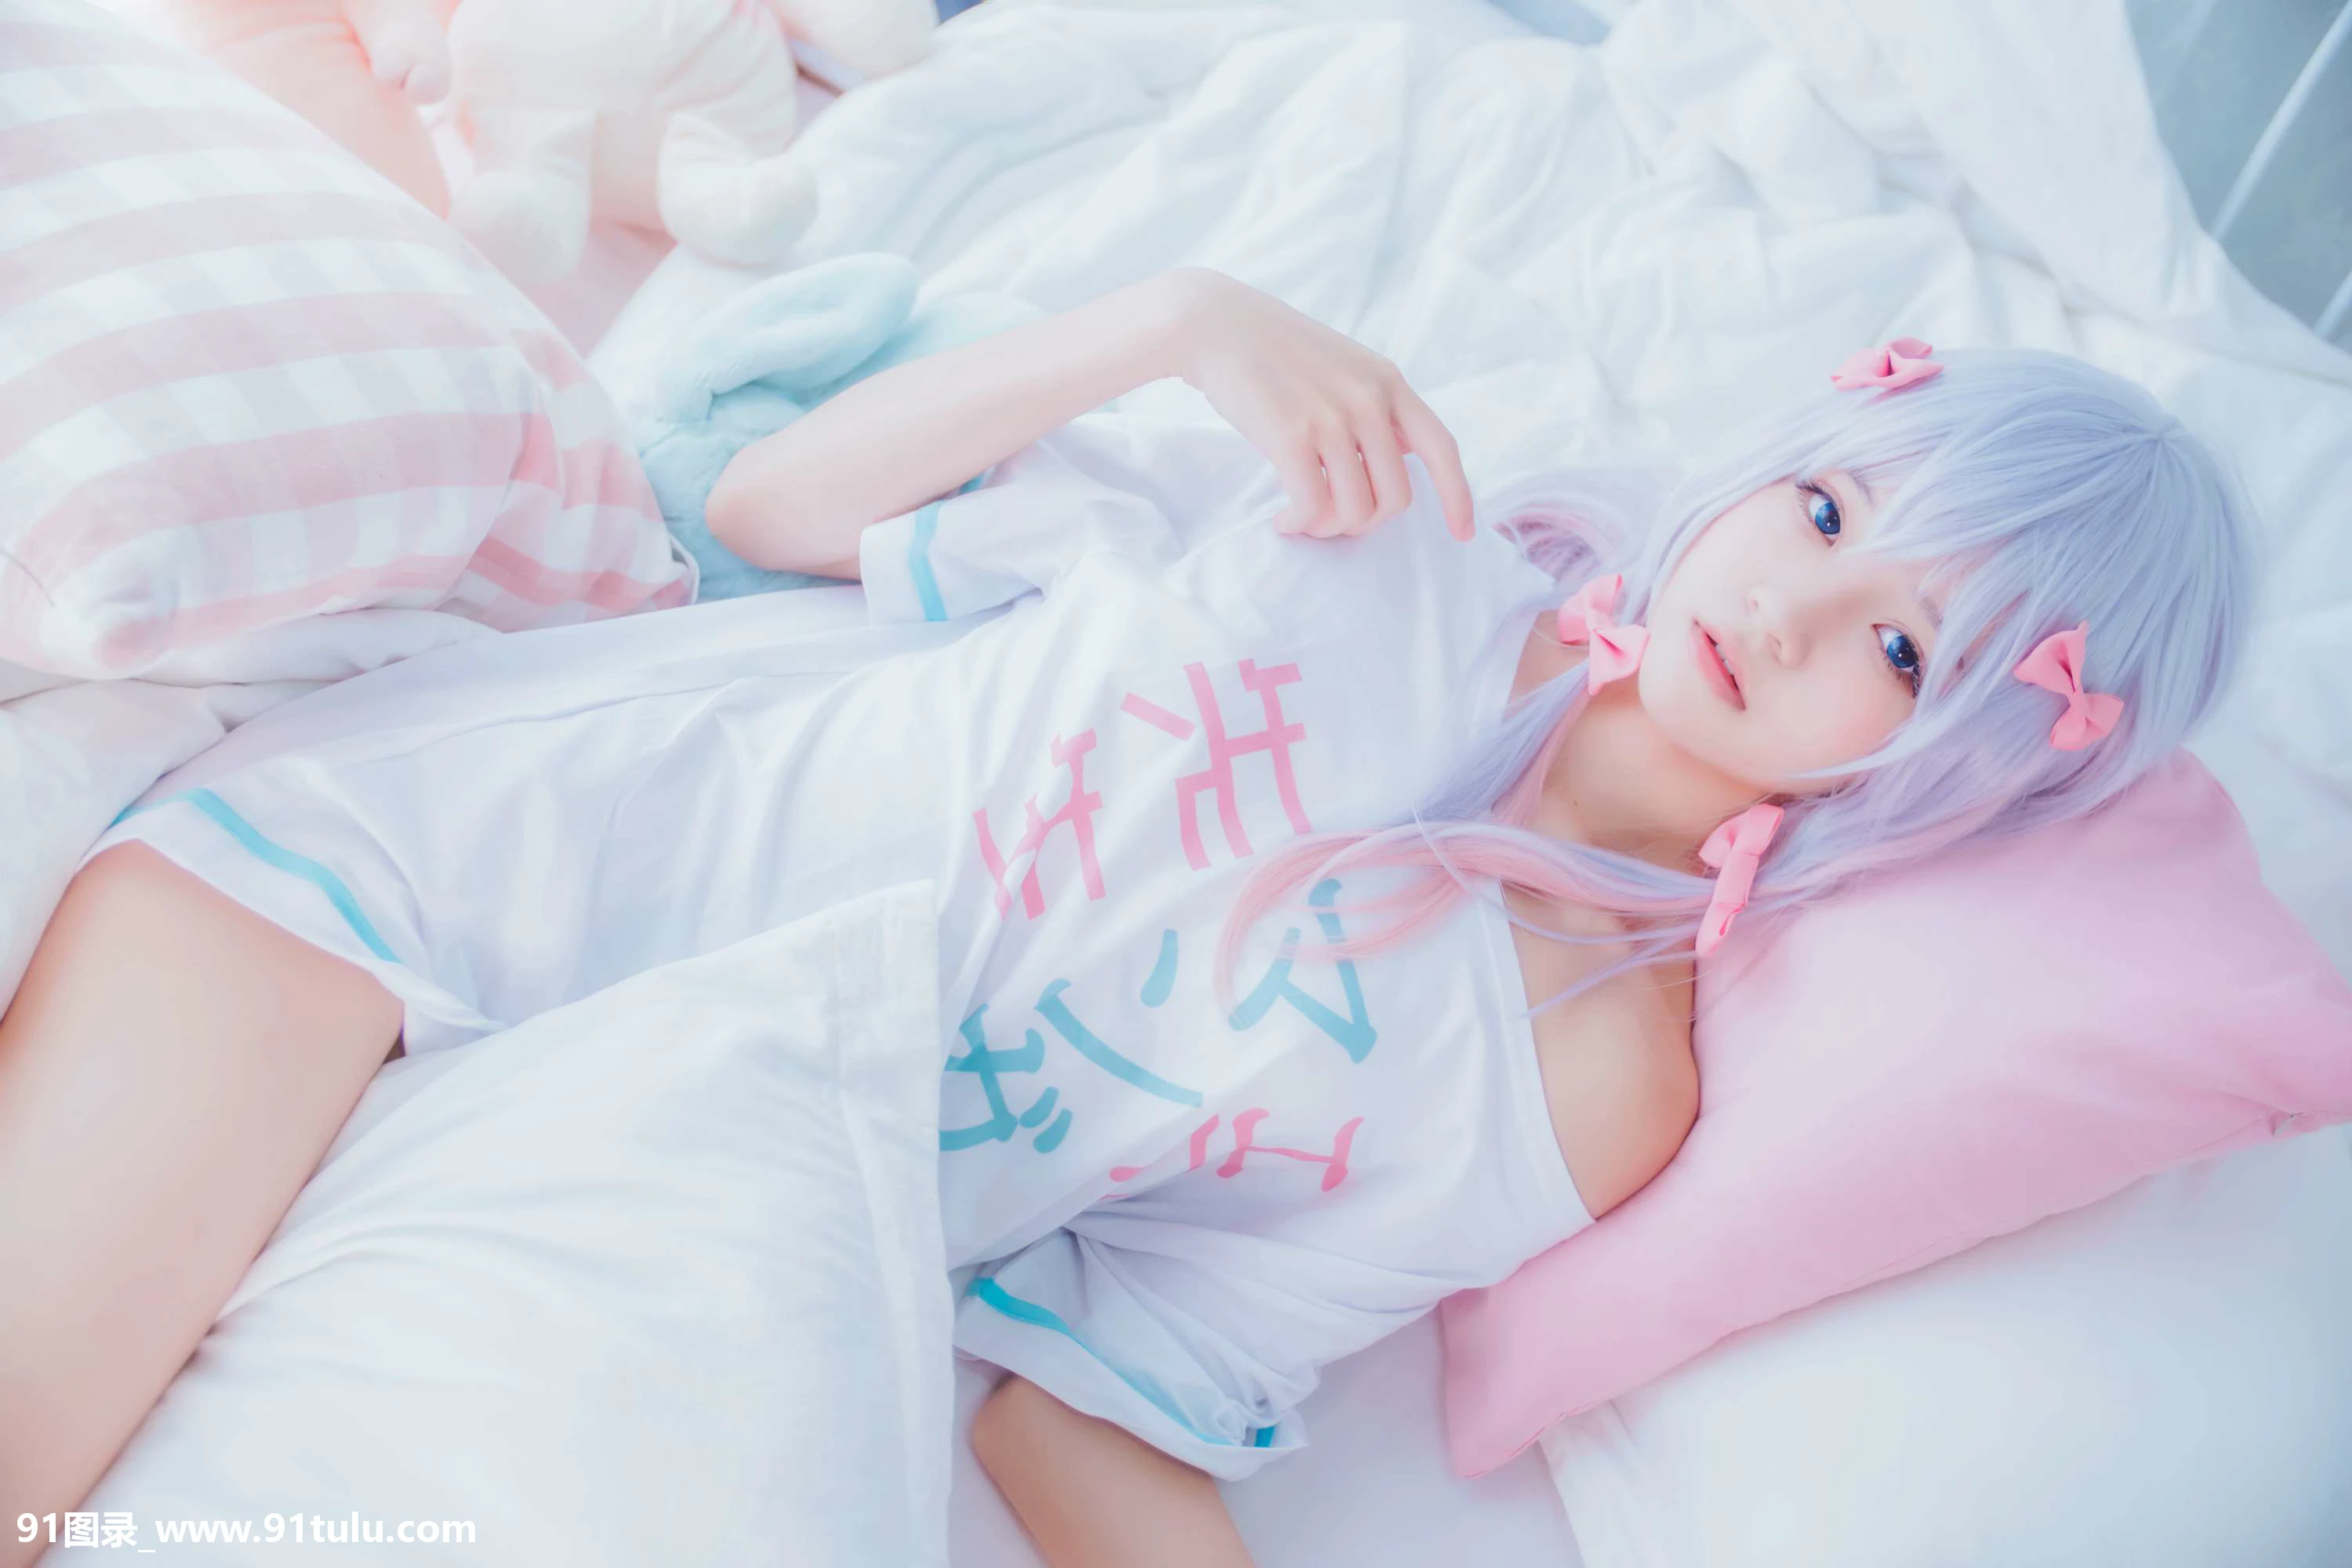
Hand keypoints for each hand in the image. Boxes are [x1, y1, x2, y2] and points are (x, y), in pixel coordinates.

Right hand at [1160, 269, 1474, 541]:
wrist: (1215, 325)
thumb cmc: (1274, 352)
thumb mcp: (1344, 366)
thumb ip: (1374, 406)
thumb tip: (1397, 459)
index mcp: (1388, 383)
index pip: (1441, 448)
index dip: (1458, 496)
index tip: (1464, 533)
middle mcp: (1369, 400)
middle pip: (1396, 497)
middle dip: (1365, 522)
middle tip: (1331, 518)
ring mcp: (1333, 418)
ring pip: (1356, 510)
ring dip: (1328, 528)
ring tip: (1303, 518)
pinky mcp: (1292, 436)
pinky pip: (1313, 507)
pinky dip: (1299, 524)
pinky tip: (1283, 520)